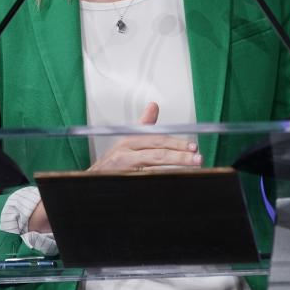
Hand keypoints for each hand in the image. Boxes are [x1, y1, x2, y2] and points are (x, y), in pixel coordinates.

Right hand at [86, 102, 201, 171]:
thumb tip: (154, 106)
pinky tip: (174, 182)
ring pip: (154, 171)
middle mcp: (125, 156)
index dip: (176, 143)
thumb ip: (144, 125)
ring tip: (191, 170)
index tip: (192, 146)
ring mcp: (124, 172)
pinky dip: (161, 182)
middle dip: (180, 157)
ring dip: (175, 171)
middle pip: (157, 156)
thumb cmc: (113, 162)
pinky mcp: (124, 184)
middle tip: (197, 159)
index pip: (156, 140)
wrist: (92, 179)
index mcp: (128, 142)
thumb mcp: (127, 140)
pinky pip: (146, 182)